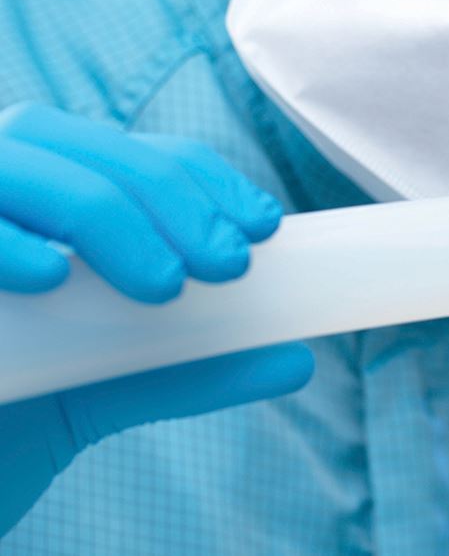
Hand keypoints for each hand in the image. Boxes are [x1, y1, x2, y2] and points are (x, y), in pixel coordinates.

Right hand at [0, 103, 314, 533]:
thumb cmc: (1, 427)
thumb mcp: (99, 393)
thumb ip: (188, 369)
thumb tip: (296, 357)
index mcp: (38, 213)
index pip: (129, 156)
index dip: (202, 177)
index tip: (262, 227)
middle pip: (80, 145)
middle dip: (168, 195)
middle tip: (227, 265)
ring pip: (20, 159)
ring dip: (104, 211)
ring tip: (163, 285)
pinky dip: (3, 236)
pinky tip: (51, 277)